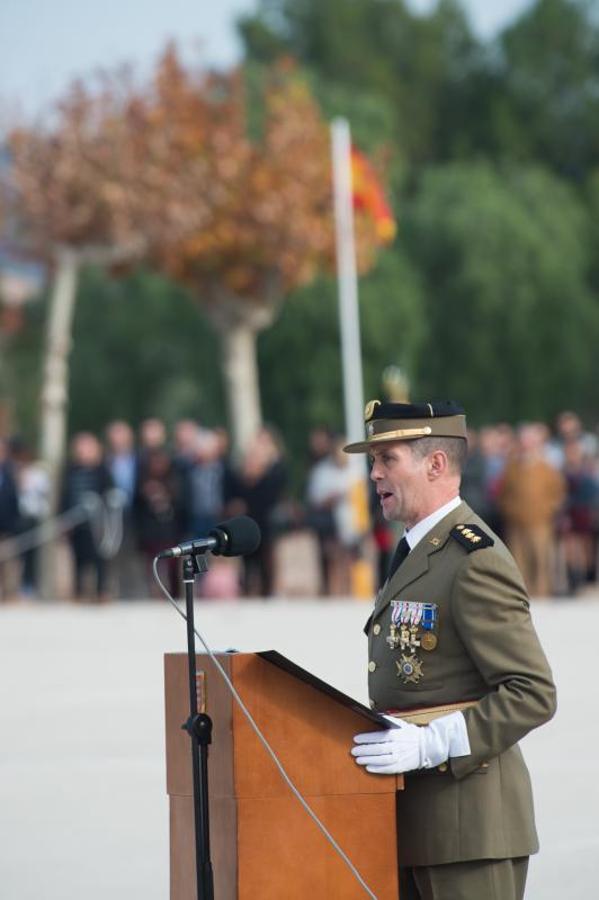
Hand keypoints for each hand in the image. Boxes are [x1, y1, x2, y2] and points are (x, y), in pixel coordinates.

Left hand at [351, 711, 469, 774]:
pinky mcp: (402, 766)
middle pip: (377, 749)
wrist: (427, 746)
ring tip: (358, 760)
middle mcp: (397, 746)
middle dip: (364, 750)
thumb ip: (388, 721)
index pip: (377, 736)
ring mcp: (399, 757)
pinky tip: (369, 768)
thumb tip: (376, 716)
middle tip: (354, 751)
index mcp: (396, 734)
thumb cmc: (413, 734)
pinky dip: (377, 769)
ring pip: (381, 760)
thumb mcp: (401, 724)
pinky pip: (388, 769)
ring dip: (368, 760)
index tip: (356, 739)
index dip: (366, 738)